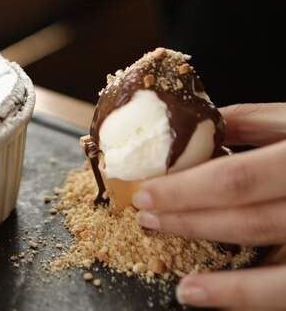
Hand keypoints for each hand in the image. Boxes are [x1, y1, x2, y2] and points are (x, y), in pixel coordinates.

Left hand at [132, 103, 285, 307]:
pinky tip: (212, 298)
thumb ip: (258, 123)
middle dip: (188, 221)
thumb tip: (201, 127)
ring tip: (183, 287)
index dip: (186, 189)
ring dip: (226, 284)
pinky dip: (252, 298)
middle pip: (248, 220)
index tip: (145, 191)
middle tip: (146, 219)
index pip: (238, 177)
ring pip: (279, 266)